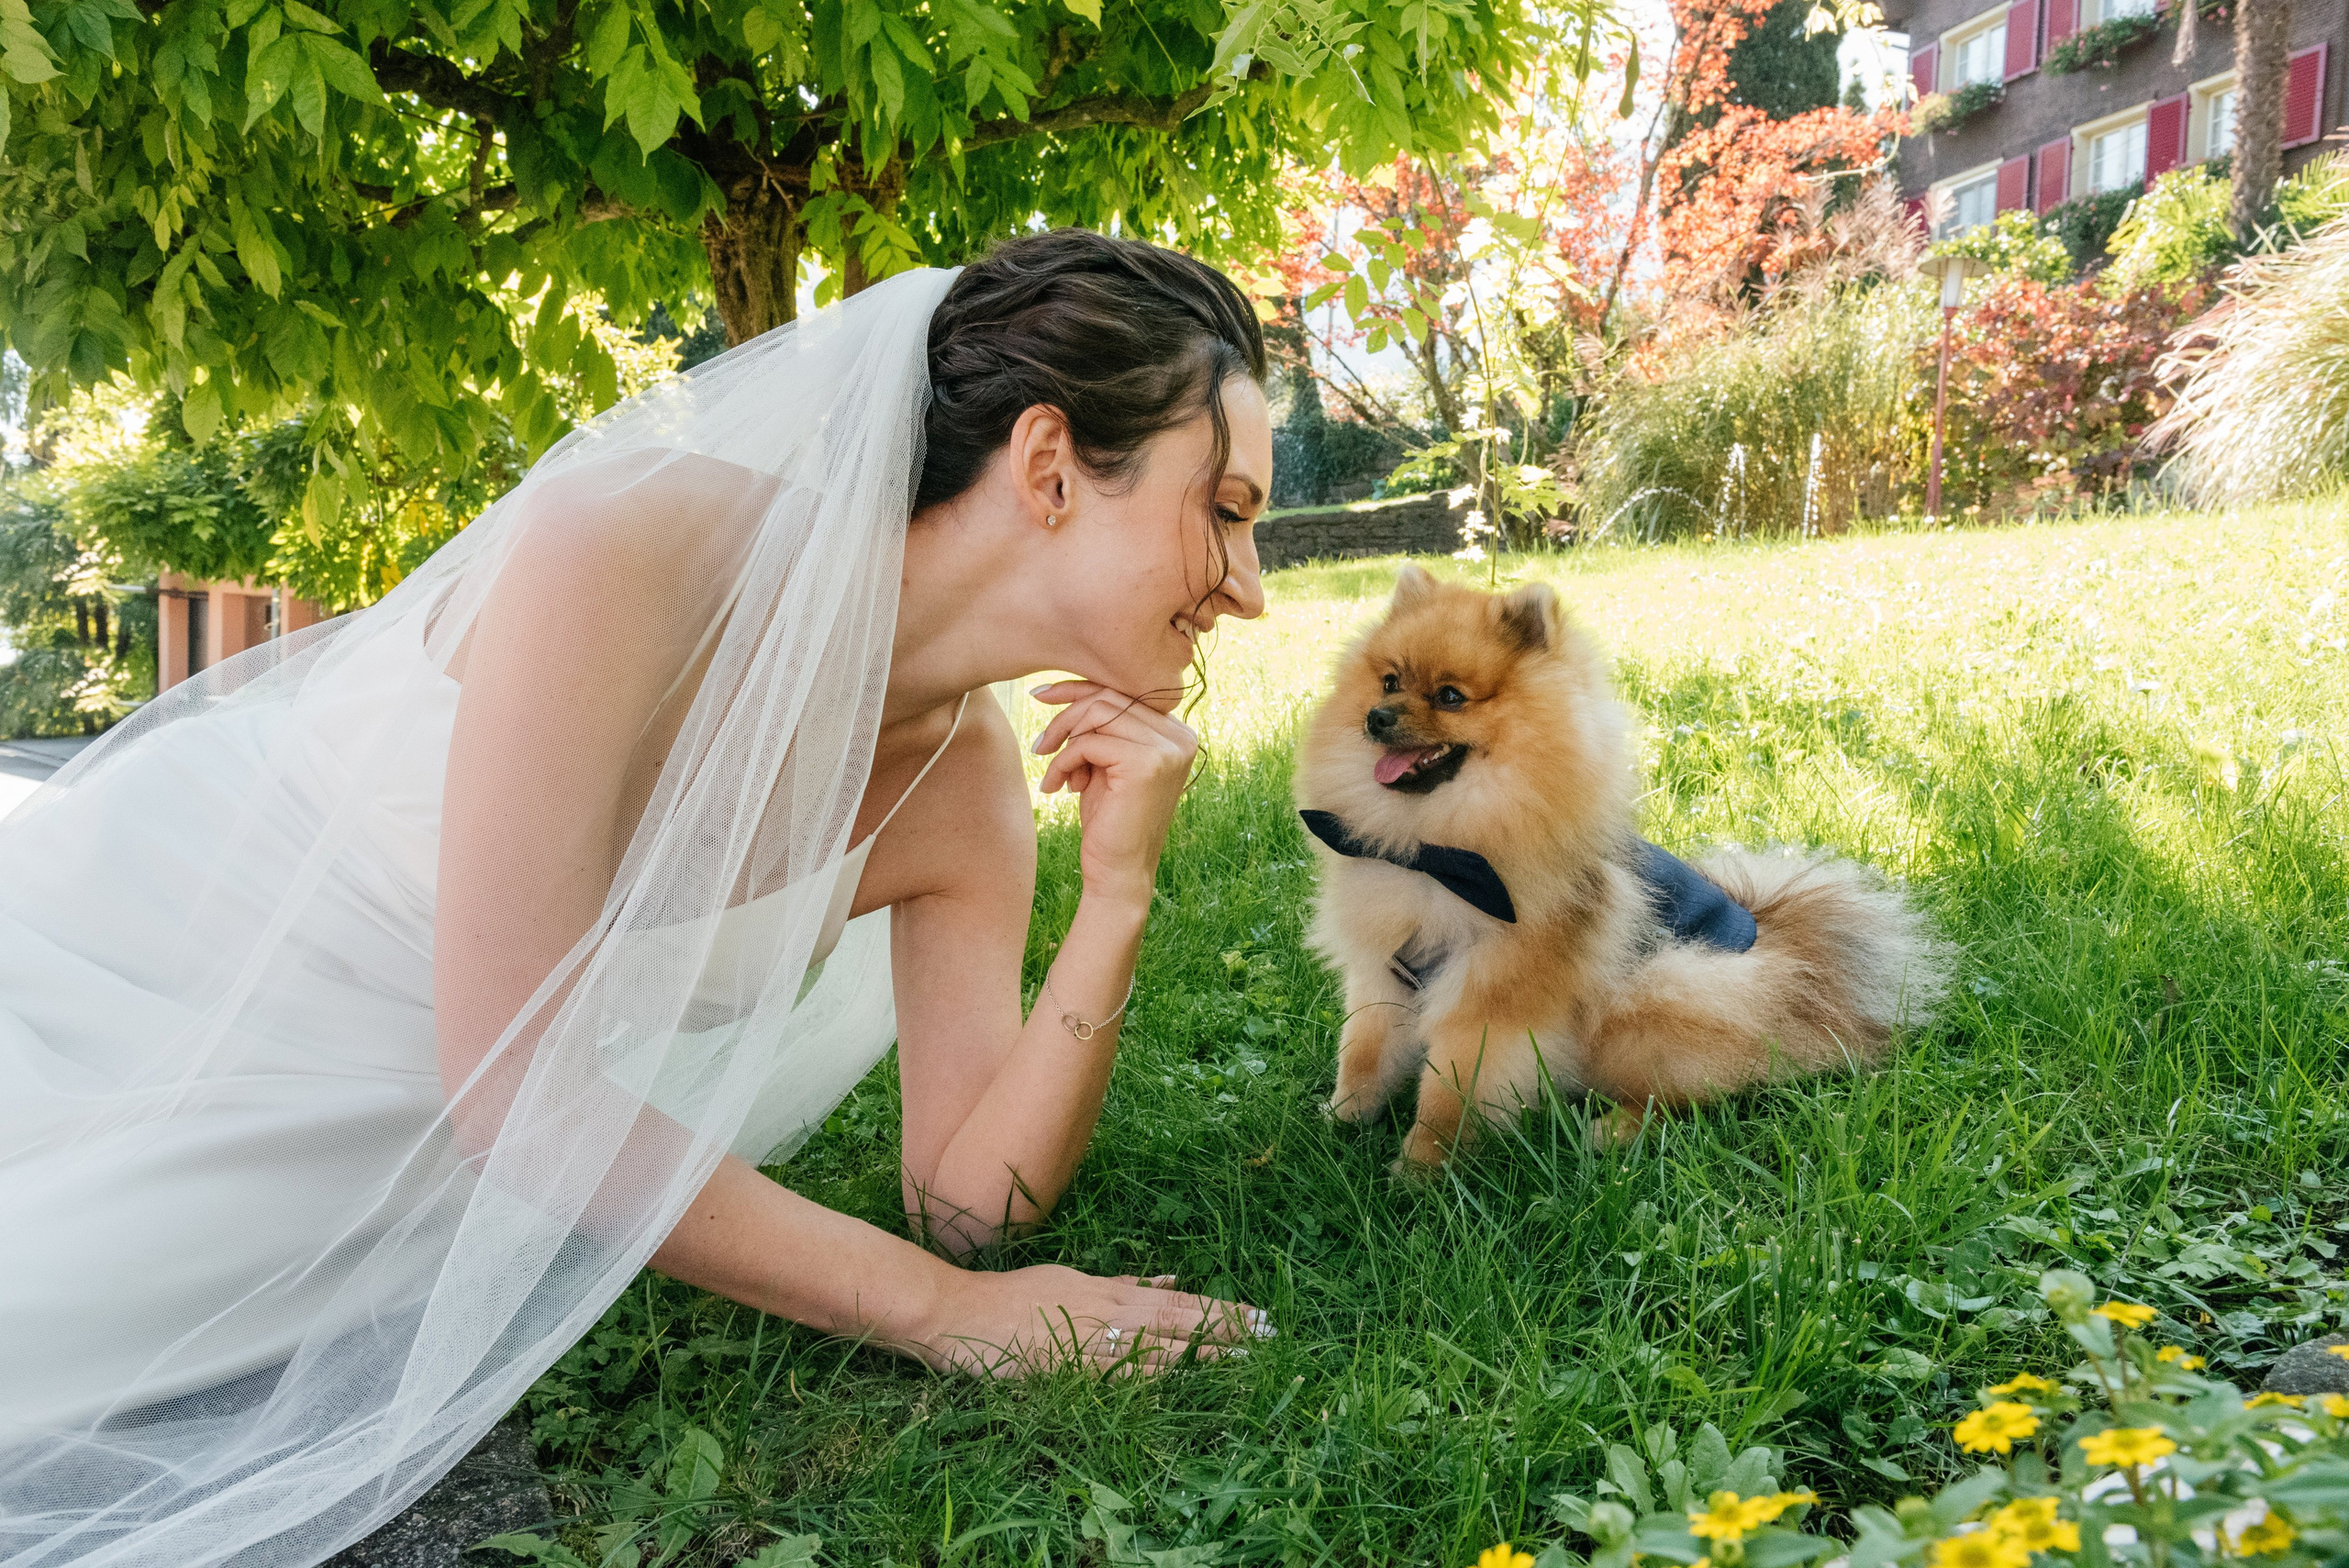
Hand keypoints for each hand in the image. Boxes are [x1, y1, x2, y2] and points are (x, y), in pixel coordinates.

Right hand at [910, 1264, 1268, 1376]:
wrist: (962, 1315)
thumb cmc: (1014, 1297)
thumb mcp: (1073, 1280)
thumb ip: (1120, 1284)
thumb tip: (1165, 1279)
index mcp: (1111, 1291)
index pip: (1178, 1301)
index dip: (1219, 1309)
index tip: (1256, 1315)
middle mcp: (1108, 1312)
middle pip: (1179, 1320)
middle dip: (1226, 1327)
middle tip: (1268, 1332)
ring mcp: (1092, 1340)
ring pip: (1159, 1346)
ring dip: (1203, 1352)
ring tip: (1244, 1356)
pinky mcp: (1072, 1367)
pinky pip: (1123, 1373)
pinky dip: (1156, 1374)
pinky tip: (1184, 1378)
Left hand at [1027, 681, 1197, 907]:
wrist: (1118, 873)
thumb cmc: (1109, 820)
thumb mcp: (1104, 764)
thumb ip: (1100, 727)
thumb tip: (1065, 688)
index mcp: (1176, 733)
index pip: (1124, 692)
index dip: (1079, 689)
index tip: (1041, 694)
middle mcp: (1180, 737)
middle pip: (1109, 697)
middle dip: (1065, 714)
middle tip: (1040, 745)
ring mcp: (1168, 749)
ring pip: (1097, 714)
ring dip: (1063, 739)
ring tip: (1051, 769)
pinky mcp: (1148, 764)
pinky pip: (1089, 743)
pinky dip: (1063, 762)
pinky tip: (1056, 788)